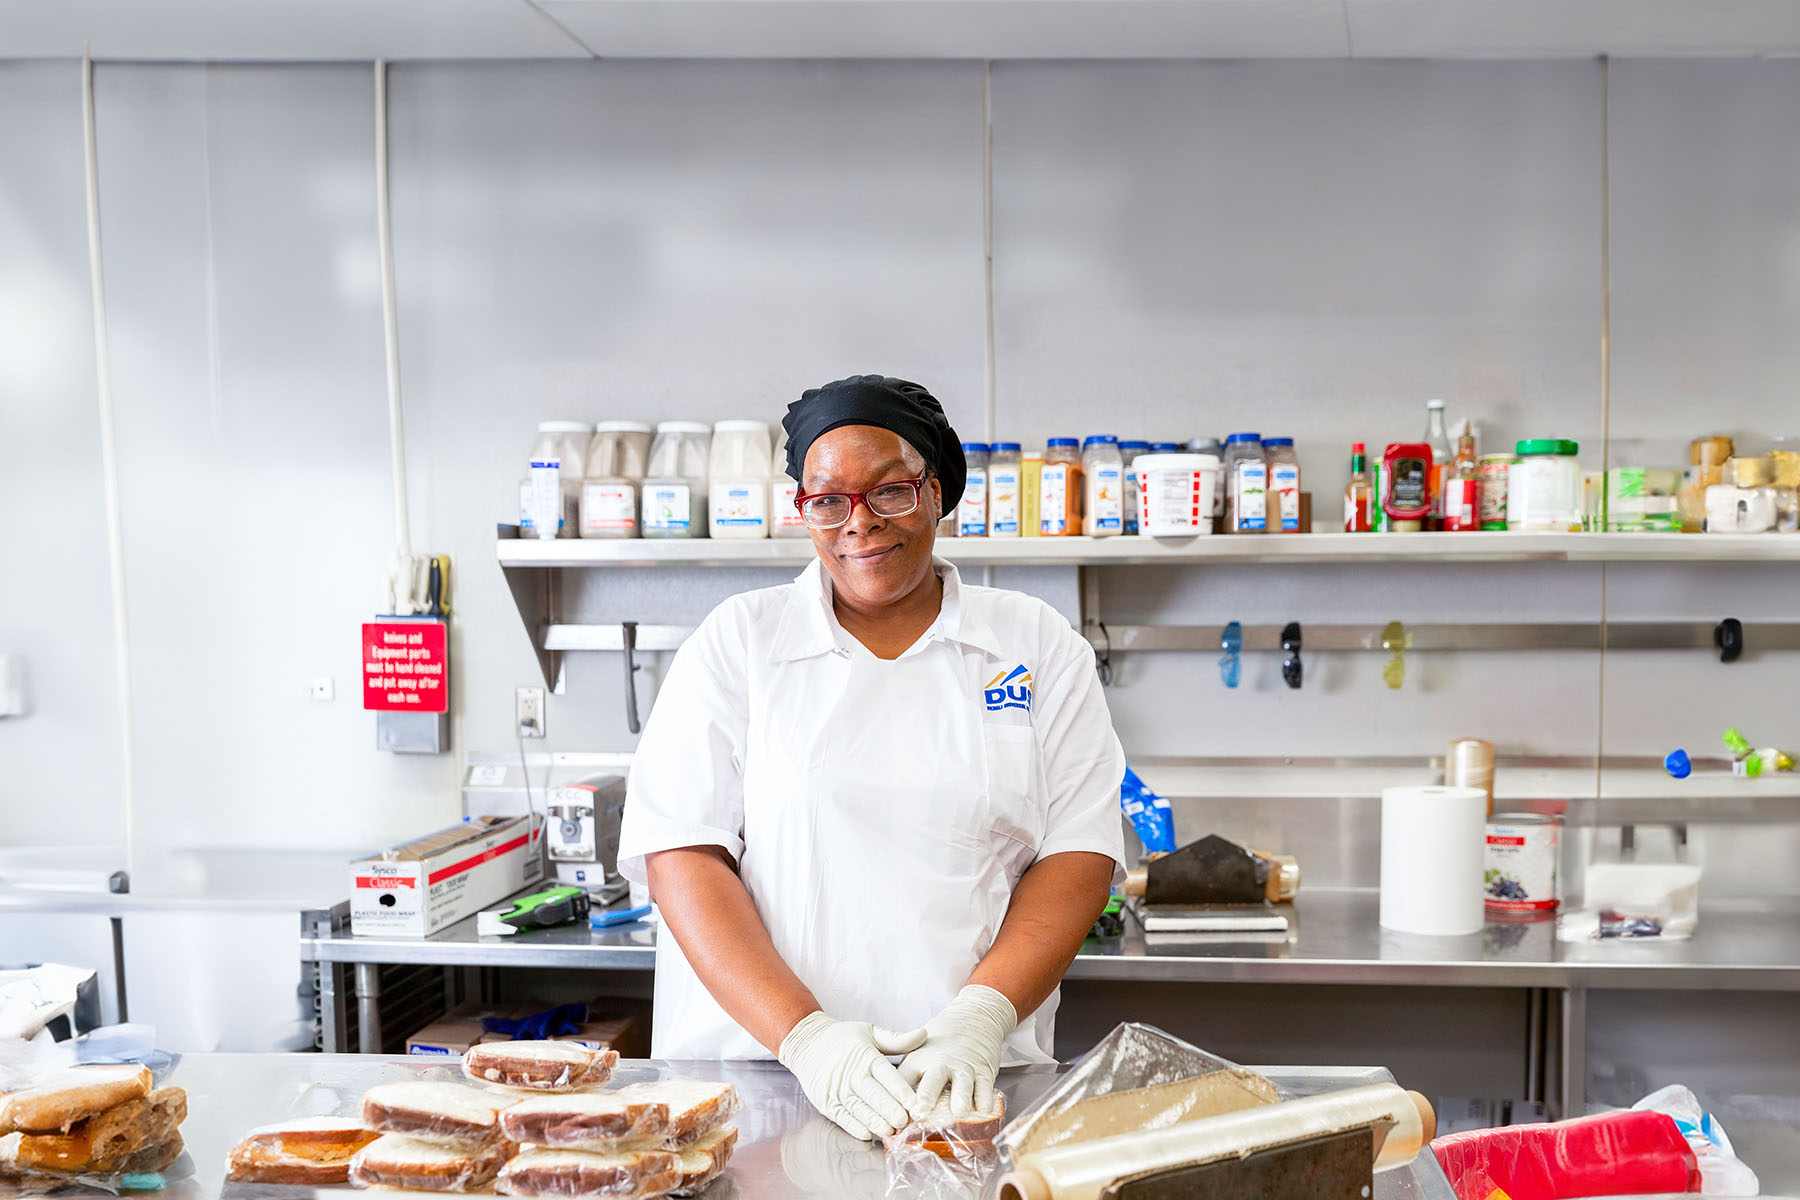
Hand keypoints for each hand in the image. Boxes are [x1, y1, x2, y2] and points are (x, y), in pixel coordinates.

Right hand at [777, 1011, 926, 1140]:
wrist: (807, 1043)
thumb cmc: (843, 1038)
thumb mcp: (870, 1031)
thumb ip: (897, 1039)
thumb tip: (924, 1035)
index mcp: (866, 1056)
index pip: (886, 1075)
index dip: (901, 1090)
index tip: (915, 1102)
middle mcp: (852, 1074)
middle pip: (874, 1095)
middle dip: (890, 1110)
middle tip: (905, 1122)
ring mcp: (838, 1090)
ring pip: (860, 1109)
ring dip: (876, 1122)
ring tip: (891, 1131)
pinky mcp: (827, 1102)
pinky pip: (842, 1117)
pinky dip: (855, 1127)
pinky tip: (868, 1134)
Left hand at [898, 984, 1017, 1117]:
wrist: (973, 1018)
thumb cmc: (939, 1044)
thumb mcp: (916, 1054)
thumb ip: (906, 1080)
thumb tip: (892, 1112)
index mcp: (919, 1060)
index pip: (905, 1079)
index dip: (899, 1097)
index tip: (894, 1113)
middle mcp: (941, 1064)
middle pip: (932, 1081)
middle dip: (925, 1097)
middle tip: (919, 1112)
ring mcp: (964, 1068)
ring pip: (963, 1084)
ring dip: (960, 1098)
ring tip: (959, 1111)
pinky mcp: (984, 1071)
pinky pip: (986, 1087)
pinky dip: (986, 1099)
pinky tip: (985, 1110)